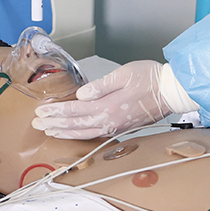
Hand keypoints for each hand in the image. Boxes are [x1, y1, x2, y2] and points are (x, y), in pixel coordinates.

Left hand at [32, 60, 196, 138]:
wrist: (173, 91)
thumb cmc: (150, 78)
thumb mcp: (123, 74)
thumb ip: (101, 86)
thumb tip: (81, 94)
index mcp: (108, 106)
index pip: (75, 111)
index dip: (56, 112)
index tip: (40, 111)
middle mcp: (111, 120)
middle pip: (76, 126)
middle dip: (54, 124)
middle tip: (37, 123)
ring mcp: (117, 126)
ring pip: (85, 134)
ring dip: (65, 132)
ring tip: (49, 131)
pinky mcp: (123, 127)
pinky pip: (96, 135)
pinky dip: (81, 135)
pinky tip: (74, 133)